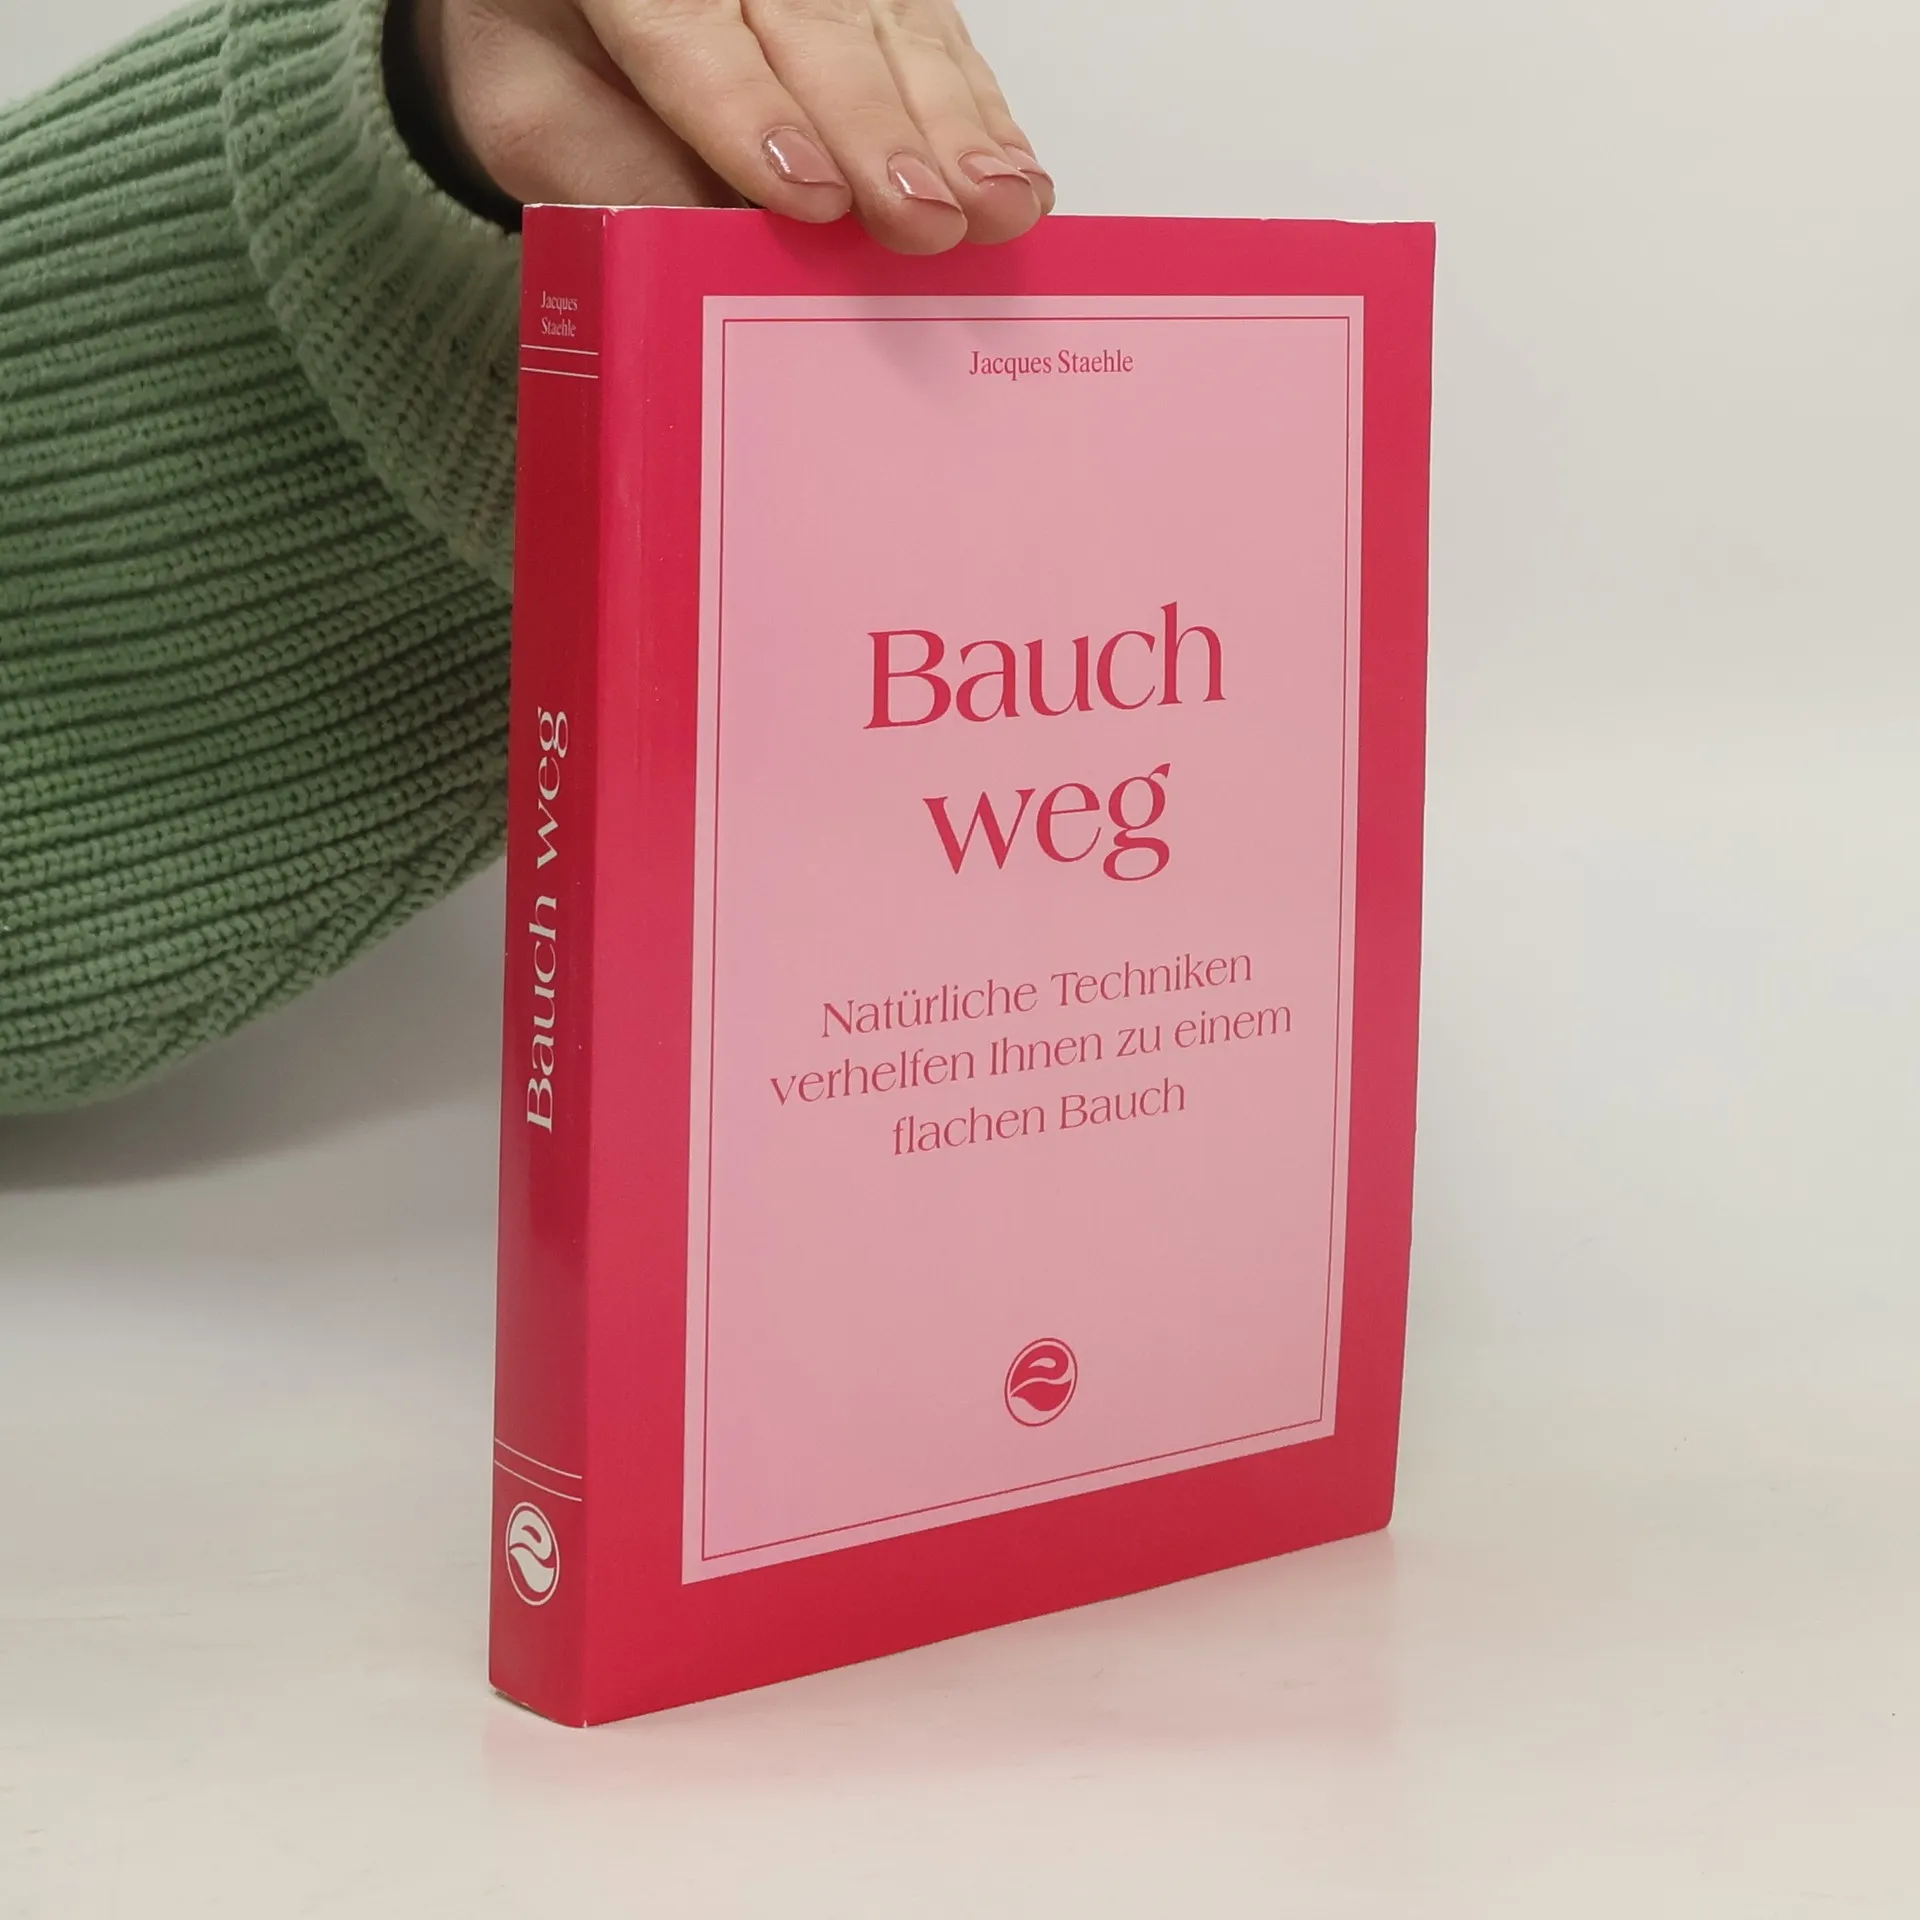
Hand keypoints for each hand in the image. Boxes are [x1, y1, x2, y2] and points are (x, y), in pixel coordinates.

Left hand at [410, 0, 1053, 254]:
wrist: (569, 14)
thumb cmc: (556, 69)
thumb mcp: (535, 121)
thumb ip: (606, 175)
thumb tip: (715, 260)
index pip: (690, 30)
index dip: (751, 111)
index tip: (809, 195)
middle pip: (814, 27)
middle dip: (876, 128)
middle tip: (922, 217)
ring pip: (891, 29)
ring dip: (954, 127)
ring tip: (996, 205)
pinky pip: (936, 39)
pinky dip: (982, 115)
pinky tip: (1015, 175)